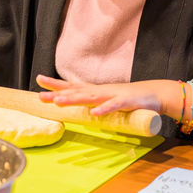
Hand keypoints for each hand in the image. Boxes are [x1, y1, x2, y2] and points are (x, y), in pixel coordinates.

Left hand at [36, 75, 166, 115]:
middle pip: (76, 92)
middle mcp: (101, 91)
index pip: (72, 86)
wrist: (153, 94)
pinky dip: (104, 109)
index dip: (55, 84)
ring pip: (90, 97)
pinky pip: (114, 106)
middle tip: (40, 96)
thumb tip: (75, 89)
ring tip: (58, 102)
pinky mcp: (127, 102)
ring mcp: (113, 95)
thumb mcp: (105, 96)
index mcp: (95, 91)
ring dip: (74, 99)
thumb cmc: (127, 96)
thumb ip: (90, 94)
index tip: (38, 79)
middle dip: (57, 94)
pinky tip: (94, 113)